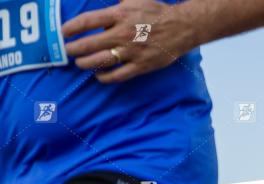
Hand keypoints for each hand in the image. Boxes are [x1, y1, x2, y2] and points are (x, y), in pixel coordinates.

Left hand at [63, 0, 198, 83]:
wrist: (182, 27)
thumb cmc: (157, 12)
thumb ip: (116, 0)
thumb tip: (101, 0)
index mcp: (119, 15)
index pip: (87, 22)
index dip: (71, 28)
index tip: (63, 32)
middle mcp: (122, 34)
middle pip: (89, 44)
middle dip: (74, 49)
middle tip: (67, 50)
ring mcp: (132, 52)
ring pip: (101, 61)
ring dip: (86, 63)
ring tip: (79, 63)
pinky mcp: (141, 66)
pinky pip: (119, 75)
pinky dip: (106, 77)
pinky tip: (99, 76)